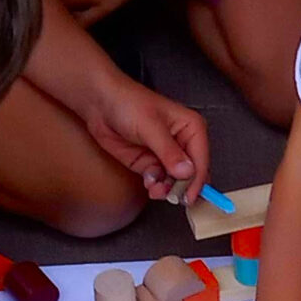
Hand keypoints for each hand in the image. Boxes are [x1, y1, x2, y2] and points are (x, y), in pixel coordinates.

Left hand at [84, 76, 209, 200]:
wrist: (99, 104)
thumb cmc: (128, 103)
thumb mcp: (150, 127)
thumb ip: (169, 152)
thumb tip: (187, 172)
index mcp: (191, 128)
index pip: (201, 160)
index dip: (197, 181)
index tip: (188, 196)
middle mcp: (182, 143)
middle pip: (192, 174)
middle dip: (181, 187)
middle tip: (171, 195)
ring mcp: (166, 156)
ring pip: (175, 182)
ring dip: (167, 189)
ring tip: (155, 190)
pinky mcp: (150, 164)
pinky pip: (159, 182)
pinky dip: (155, 186)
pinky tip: (148, 183)